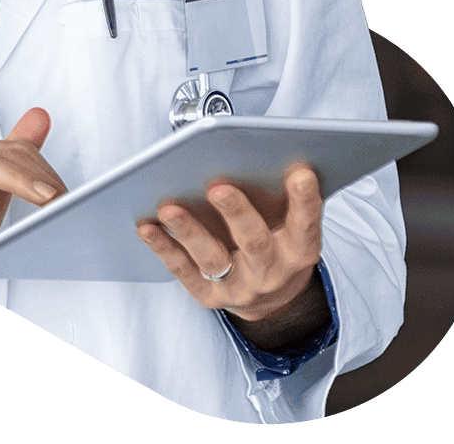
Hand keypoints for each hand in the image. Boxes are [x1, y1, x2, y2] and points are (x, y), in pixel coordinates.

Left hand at [137, 163, 323, 323]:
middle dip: (236, 213)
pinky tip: (147, 227)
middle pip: (254, 242)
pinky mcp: (211, 296)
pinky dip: (164, 248)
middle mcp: (271, 272)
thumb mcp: (292, 224)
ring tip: (169, 208)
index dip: (305, 200)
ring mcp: (240, 287)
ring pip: (213, 257)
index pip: (306, 225)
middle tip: (217, 188)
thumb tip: (267, 152)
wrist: (273, 300)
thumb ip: (283, 196)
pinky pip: (184, 271)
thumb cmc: (278, 243)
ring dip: (189, 231)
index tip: (300, 173)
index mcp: (299, 251)